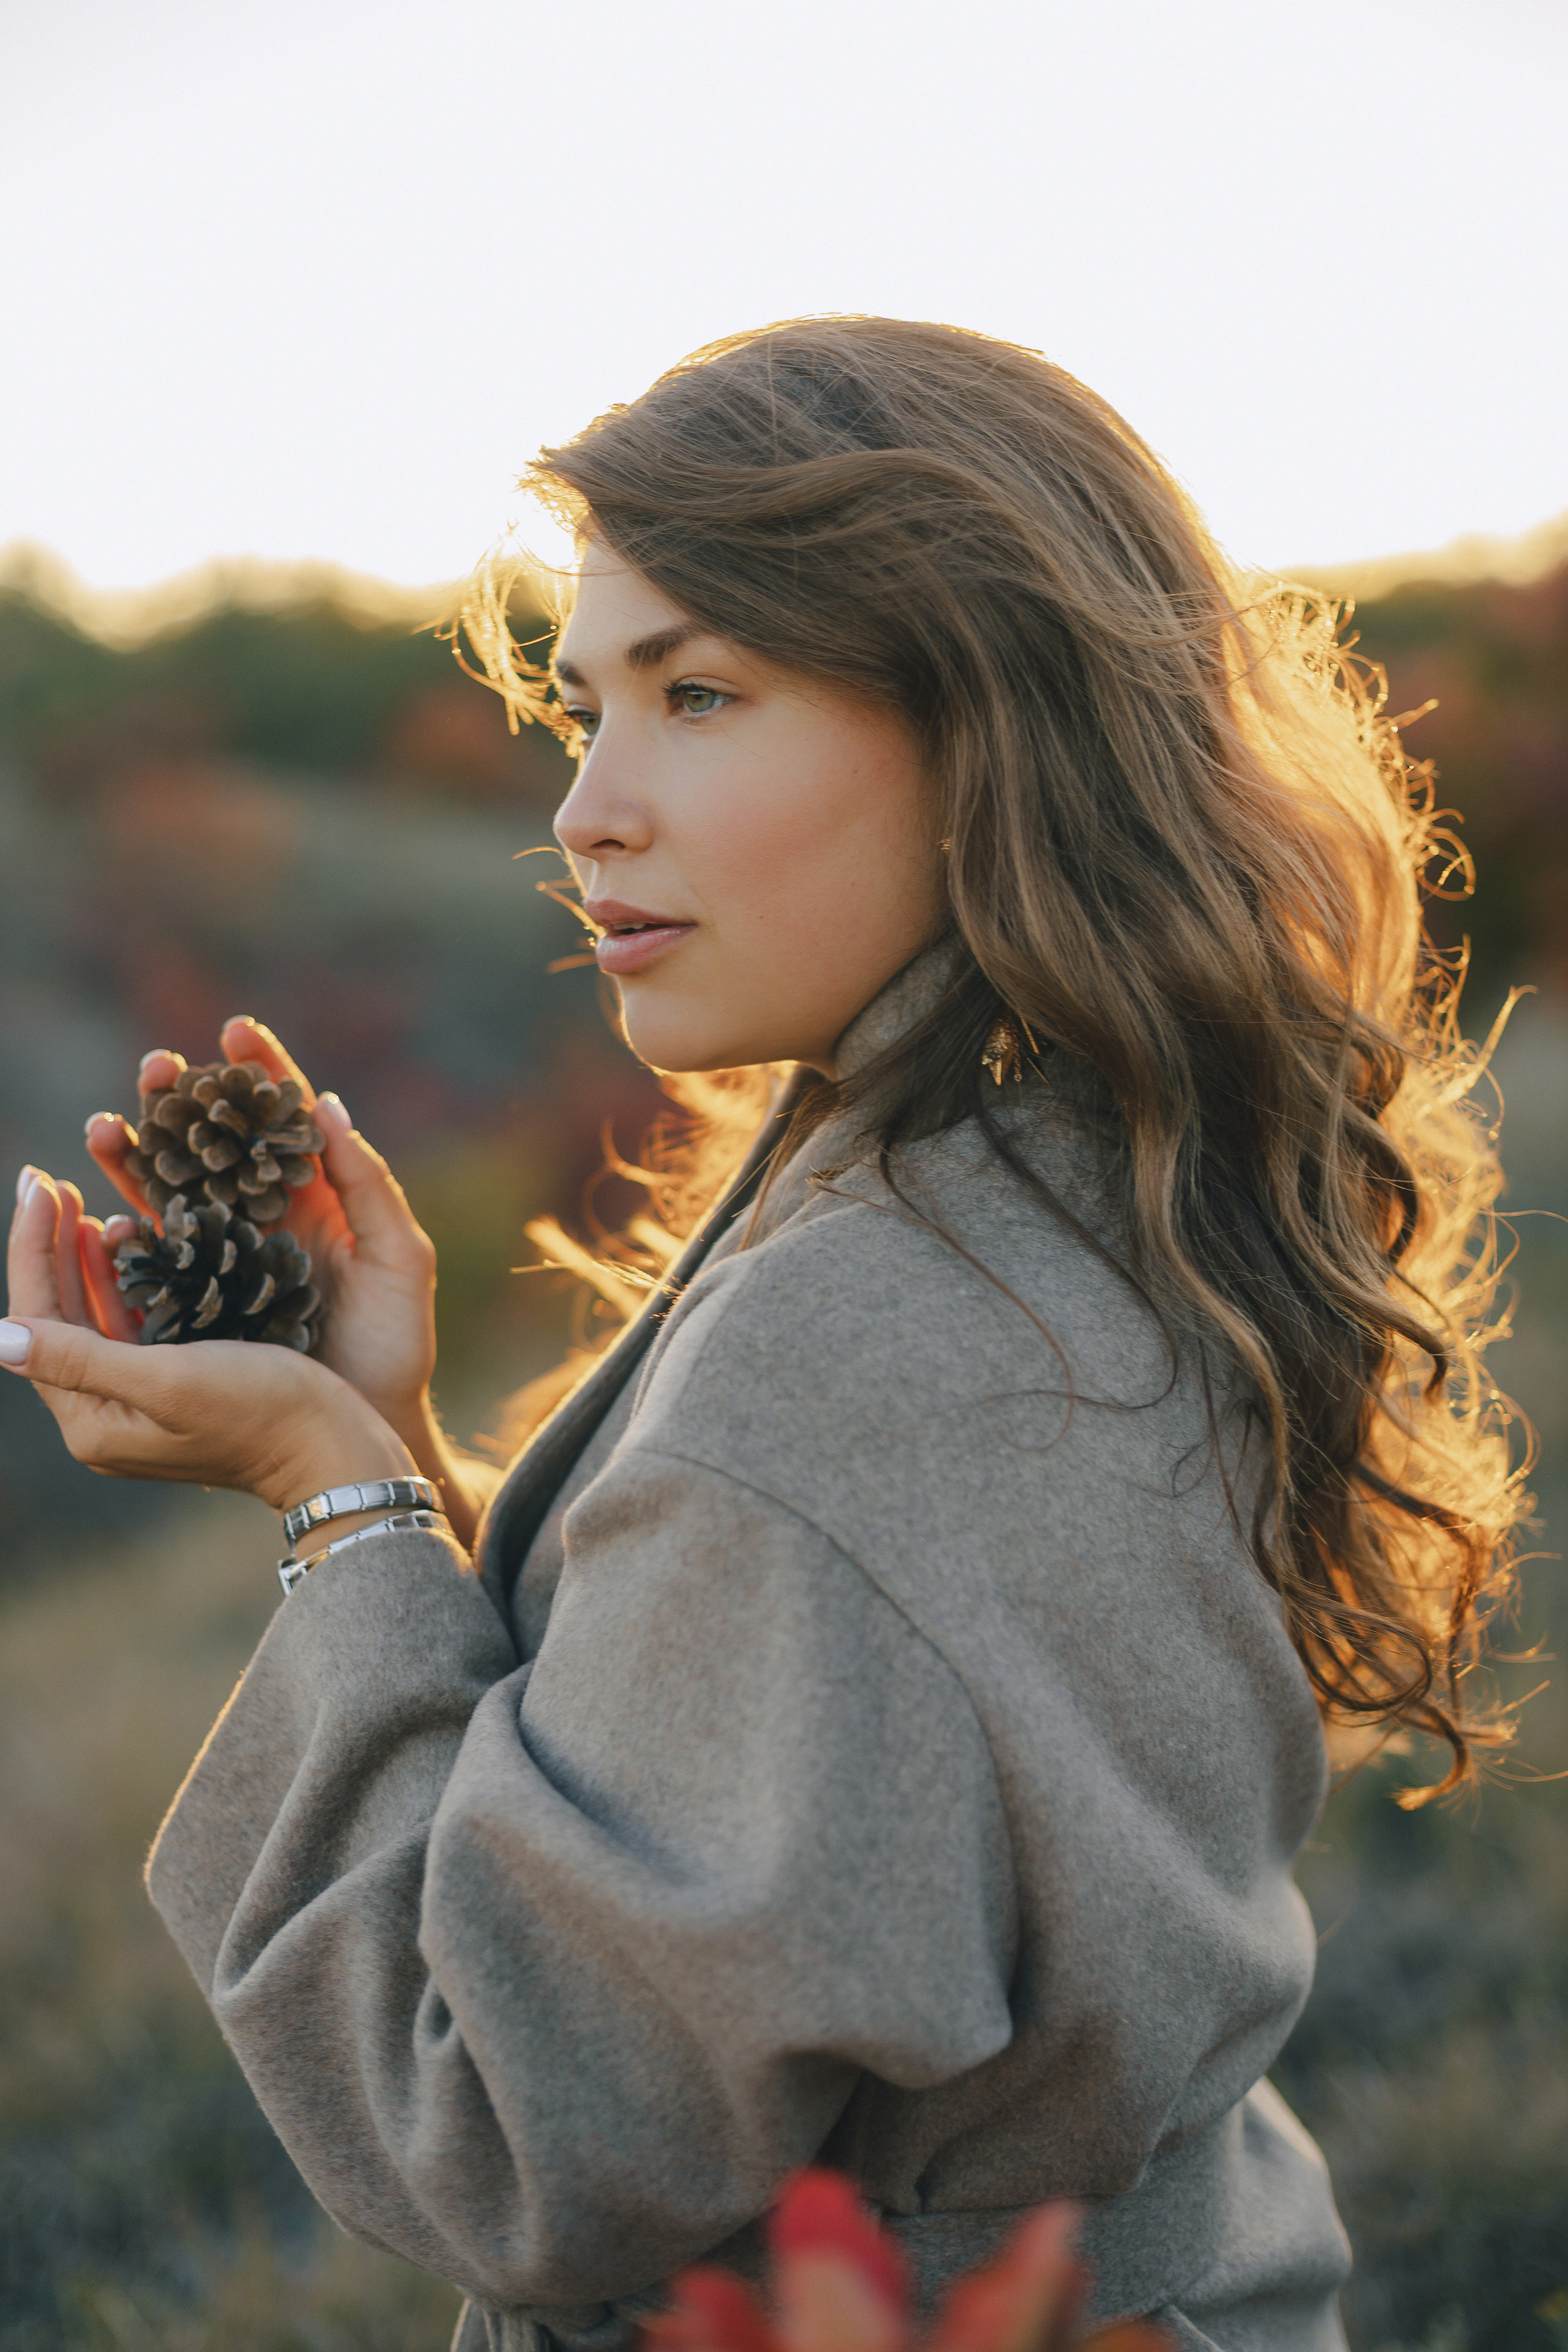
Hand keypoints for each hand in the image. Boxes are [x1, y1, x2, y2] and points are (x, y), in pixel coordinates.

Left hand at [4, 1167, 414, 1509]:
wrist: (332, 1448)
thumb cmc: (260, 1411)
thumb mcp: (169, 1380)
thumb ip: (81, 1358)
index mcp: (91, 1419)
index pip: (36, 1319)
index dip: (32, 1248)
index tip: (38, 1182)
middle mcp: (103, 1415)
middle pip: (55, 1316)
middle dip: (48, 1244)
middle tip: (44, 1179)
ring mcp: (137, 1403)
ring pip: (88, 1316)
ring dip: (79, 1257)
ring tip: (74, 1202)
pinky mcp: (172, 1388)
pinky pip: (126, 1324)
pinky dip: (118, 1278)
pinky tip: (121, 1241)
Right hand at [86, 1018, 437, 1420]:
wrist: (370, 1423)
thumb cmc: (396, 1342)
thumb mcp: (401, 1259)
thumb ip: (370, 1184)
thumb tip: (328, 1105)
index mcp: (315, 1195)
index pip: (283, 1117)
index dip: (260, 1072)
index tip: (234, 1027)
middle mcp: (263, 1216)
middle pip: (211, 1144)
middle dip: (179, 1101)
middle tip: (154, 1067)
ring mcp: (226, 1256)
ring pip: (170, 1192)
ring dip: (135, 1156)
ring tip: (104, 1125)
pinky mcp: (198, 1301)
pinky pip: (154, 1261)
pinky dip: (125, 1236)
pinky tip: (103, 1218)